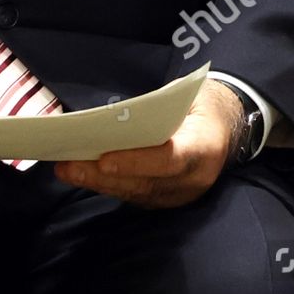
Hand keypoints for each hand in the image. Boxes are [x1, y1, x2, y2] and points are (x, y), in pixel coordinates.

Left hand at [52, 79, 241, 207]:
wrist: (226, 125)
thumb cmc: (199, 102)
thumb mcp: (185, 95)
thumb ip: (155, 109)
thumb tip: (111, 119)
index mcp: (205, 146)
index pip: (169, 159)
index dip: (136, 162)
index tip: (103, 160)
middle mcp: (196, 178)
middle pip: (146, 183)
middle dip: (104, 176)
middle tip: (68, 166)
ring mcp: (183, 193)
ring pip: (137, 193)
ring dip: (99, 183)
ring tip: (67, 170)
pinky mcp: (170, 199)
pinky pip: (137, 195)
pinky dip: (109, 186)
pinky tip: (83, 175)